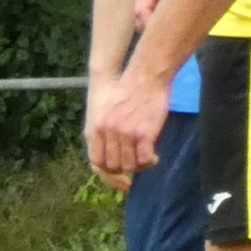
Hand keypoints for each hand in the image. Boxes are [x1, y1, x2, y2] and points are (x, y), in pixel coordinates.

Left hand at [87, 68, 167, 190]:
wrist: (144, 77)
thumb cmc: (128, 91)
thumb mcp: (107, 112)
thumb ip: (106, 130)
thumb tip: (114, 149)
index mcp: (96, 130)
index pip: (97, 162)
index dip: (109, 171)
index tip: (120, 174)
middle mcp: (108, 134)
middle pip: (114, 166)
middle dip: (126, 168)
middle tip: (138, 164)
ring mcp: (125, 135)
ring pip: (130, 165)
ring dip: (140, 166)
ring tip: (148, 160)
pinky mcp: (143, 134)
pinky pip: (145, 159)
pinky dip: (150, 161)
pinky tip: (155, 157)